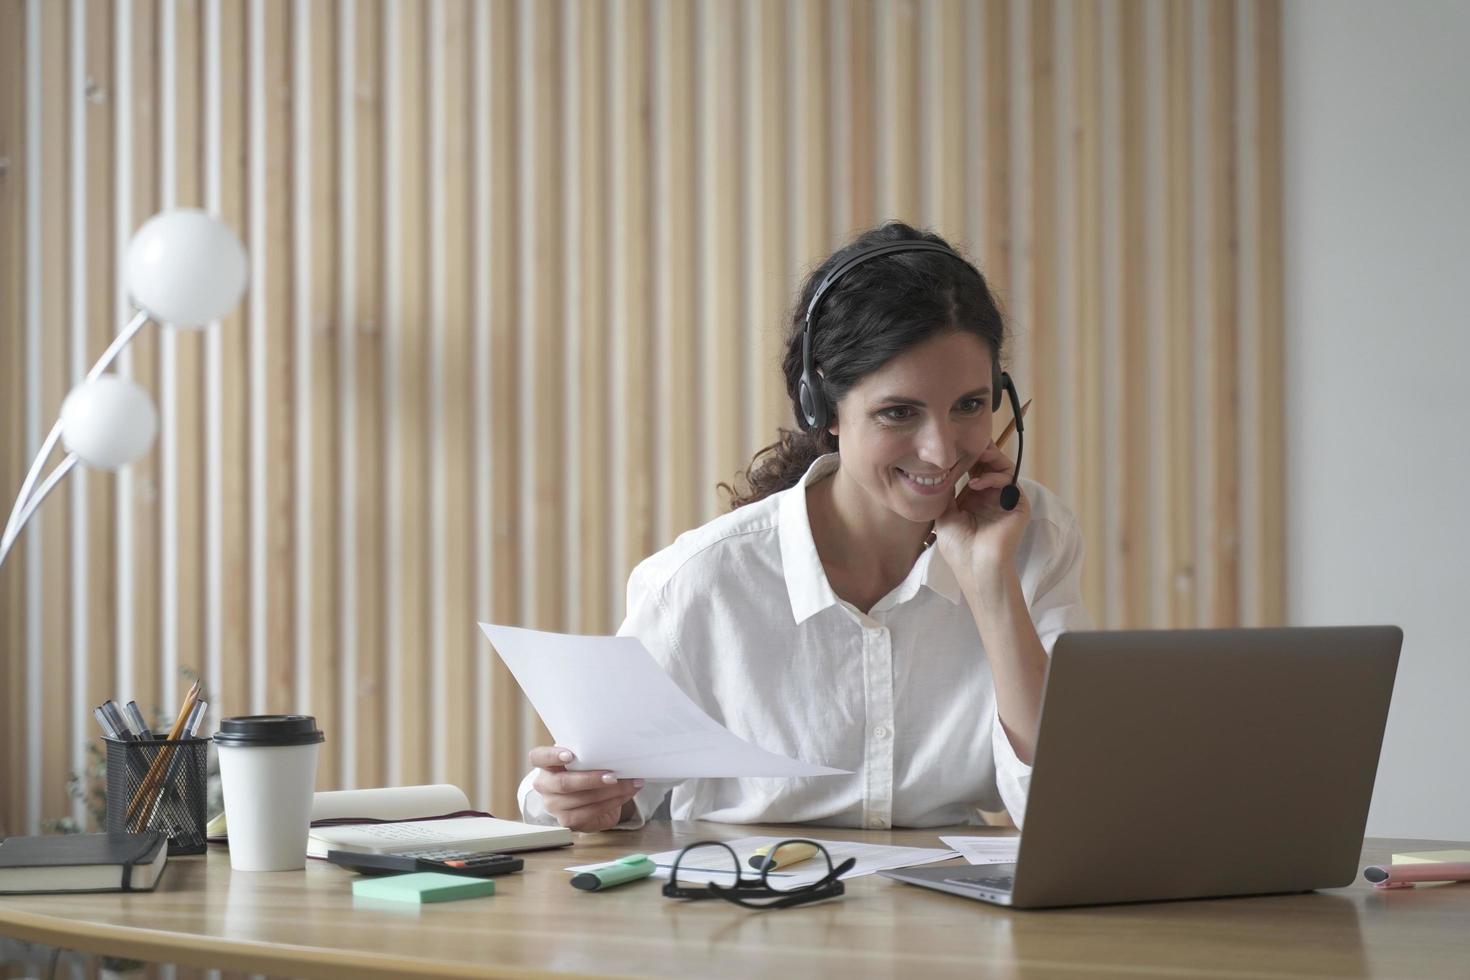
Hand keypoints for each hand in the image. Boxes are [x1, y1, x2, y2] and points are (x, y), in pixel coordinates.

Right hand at [529, 745, 643, 832]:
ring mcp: (554, 805)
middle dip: (591, 779)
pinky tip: (624, 795)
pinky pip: (590, 812)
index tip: (569, 755)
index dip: (552, 756)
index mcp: (545, 764)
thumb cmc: (584, 770)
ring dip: (610, 792)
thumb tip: (616, 750)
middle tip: (613, 775)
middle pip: (563, 783)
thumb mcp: (583, 759)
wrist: (587, 796)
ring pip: (581, 799)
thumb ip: (588, 754)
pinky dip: (612, 802)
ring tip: (630, 784)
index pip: (538, 757)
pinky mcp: (567, 821)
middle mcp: (545, 785)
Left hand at [933, 439, 1029, 585]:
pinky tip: (975, 483)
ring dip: (990, 459)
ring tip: (975, 458)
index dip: (969, 456)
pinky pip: (1011, 482)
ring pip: (1004, 468)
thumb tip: (941, 469)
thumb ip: (947, 491)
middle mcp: (992, 496)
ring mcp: (1006, 500)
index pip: (976, 469)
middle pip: (992, 464)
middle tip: (970, 443)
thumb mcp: (945, 514)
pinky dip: (994, 477)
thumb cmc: (958, 546)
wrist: (975, 566)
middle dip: (981, 451)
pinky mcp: (1018, 505)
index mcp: (976, 498)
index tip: (956, 444)